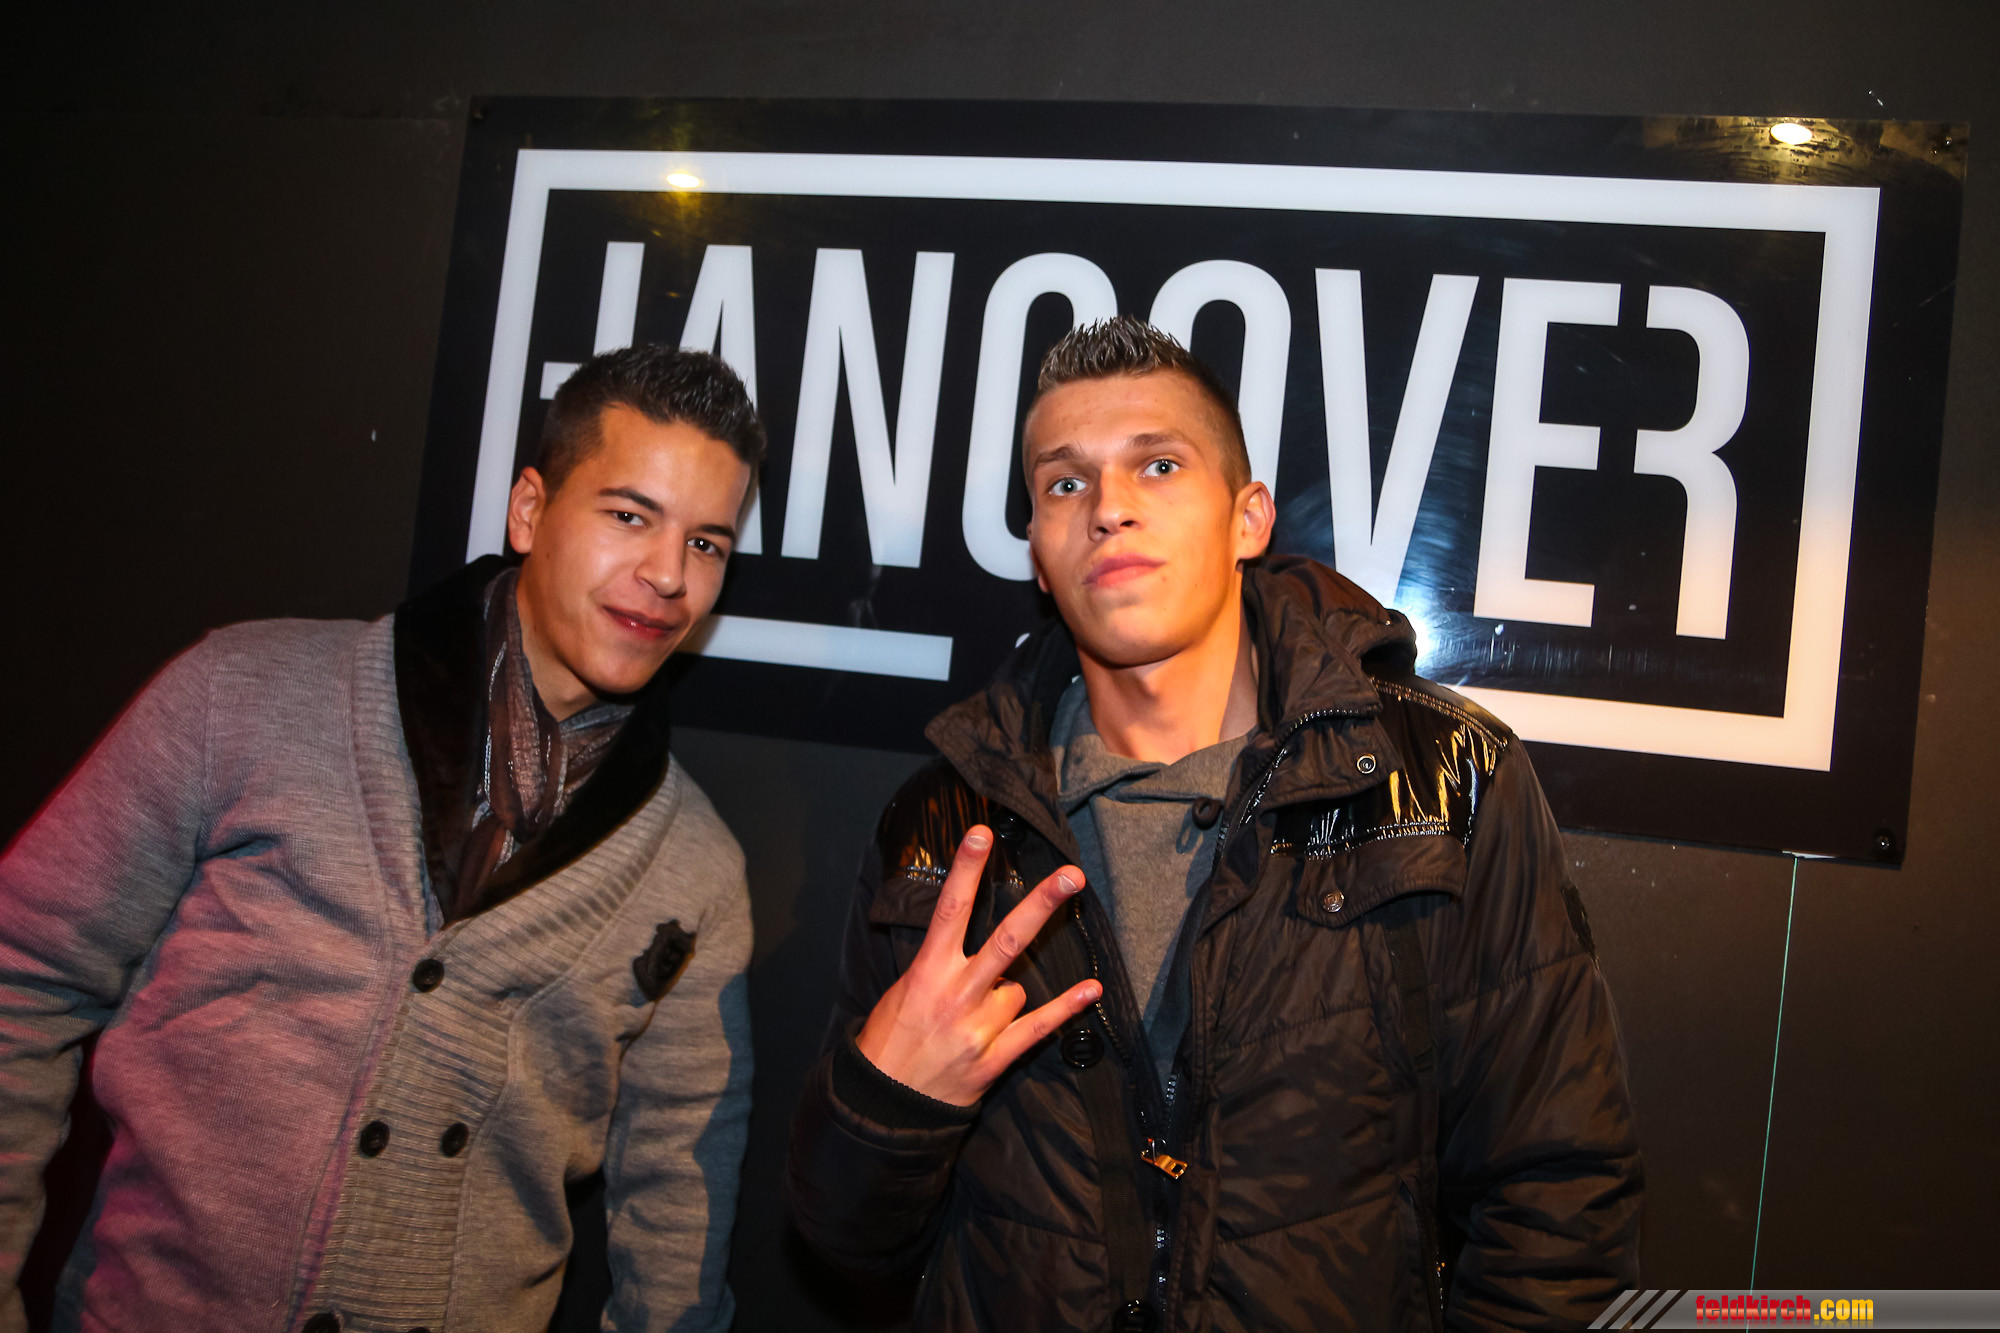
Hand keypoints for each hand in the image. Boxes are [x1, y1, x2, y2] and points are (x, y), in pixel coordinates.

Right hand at [856, 824, 1102, 1105]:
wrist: (884, 1105)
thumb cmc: (889, 1042)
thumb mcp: (901, 992)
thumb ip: (938, 966)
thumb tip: (969, 945)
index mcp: (927, 972)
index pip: (950, 910)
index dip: (967, 870)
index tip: (982, 835)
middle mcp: (957, 994)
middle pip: (1006, 940)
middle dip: (1041, 905)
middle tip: (1071, 876)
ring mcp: (979, 1027)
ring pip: (1017, 988)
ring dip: (1005, 996)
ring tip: (975, 1017)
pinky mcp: (994, 1057)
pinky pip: (1039, 1028)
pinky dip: (1067, 1009)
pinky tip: (1091, 990)